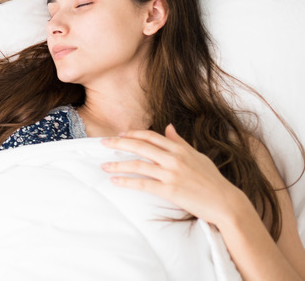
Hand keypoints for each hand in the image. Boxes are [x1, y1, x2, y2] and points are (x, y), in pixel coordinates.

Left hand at [100, 124, 243, 226]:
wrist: (225, 202)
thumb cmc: (212, 180)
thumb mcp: (197, 156)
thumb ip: (180, 142)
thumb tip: (168, 127)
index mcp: (180, 149)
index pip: (151, 136)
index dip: (133, 134)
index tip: (120, 134)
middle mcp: (174, 159)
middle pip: (140, 146)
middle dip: (119, 143)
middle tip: (103, 143)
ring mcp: (171, 174)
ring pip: (138, 165)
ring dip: (118, 164)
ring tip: (104, 165)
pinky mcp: (169, 190)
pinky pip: (143, 184)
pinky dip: (127, 181)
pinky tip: (115, 180)